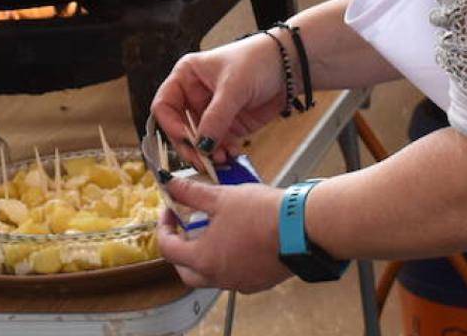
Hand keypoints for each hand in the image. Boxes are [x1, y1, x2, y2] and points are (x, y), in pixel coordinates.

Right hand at [151, 34, 287, 160]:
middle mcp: (194, 96)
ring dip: (206, 153)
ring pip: (198, 141)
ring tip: (220, 160)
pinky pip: (217, 145)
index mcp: (186, 77)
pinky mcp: (229, 125)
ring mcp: (211, 113)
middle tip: (201, 160)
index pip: (164, 106)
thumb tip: (201, 145)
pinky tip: (231, 155)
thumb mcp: (233, 86)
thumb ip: (216, 117)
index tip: (185, 139)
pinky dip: (222, 153)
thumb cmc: (257, 60)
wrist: (290, 66)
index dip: (171, 125)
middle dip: (189, 145)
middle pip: (179, 128)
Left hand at [156, 177, 292, 292]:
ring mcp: (240, 282)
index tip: (170, 212)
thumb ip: (191, 192)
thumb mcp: (221, 197)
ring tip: (211, 231)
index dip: (164, 227)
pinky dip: (227, 261)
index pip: (168, 249)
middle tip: (184, 227)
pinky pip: (233, 276)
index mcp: (204, 259)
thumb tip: (169, 183)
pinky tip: (236, 241)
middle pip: (186, 271)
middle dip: (180, 250)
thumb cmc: (261, 214)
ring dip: (204, 256)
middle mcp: (219, 277)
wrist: (302, 229)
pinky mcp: (258, 282)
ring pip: (210, 276)